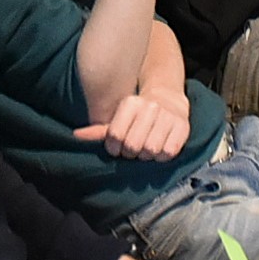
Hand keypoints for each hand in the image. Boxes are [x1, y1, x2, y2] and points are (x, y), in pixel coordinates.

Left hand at [73, 90, 194, 161]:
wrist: (169, 102)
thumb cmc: (138, 116)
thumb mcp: (118, 119)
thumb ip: (98, 130)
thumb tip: (75, 136)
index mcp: (131, 103)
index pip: (114, 136)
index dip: (114, 148)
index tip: (117, 149)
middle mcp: (150, 106)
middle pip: (132, 146)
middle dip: (131, 154)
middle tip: (133, 150)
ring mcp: (167, 116)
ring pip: (151, 150)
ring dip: (147, 156)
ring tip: (146, 149)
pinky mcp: (183, 127)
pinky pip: (168, 153)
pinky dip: (162, 156)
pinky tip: (159, 149)